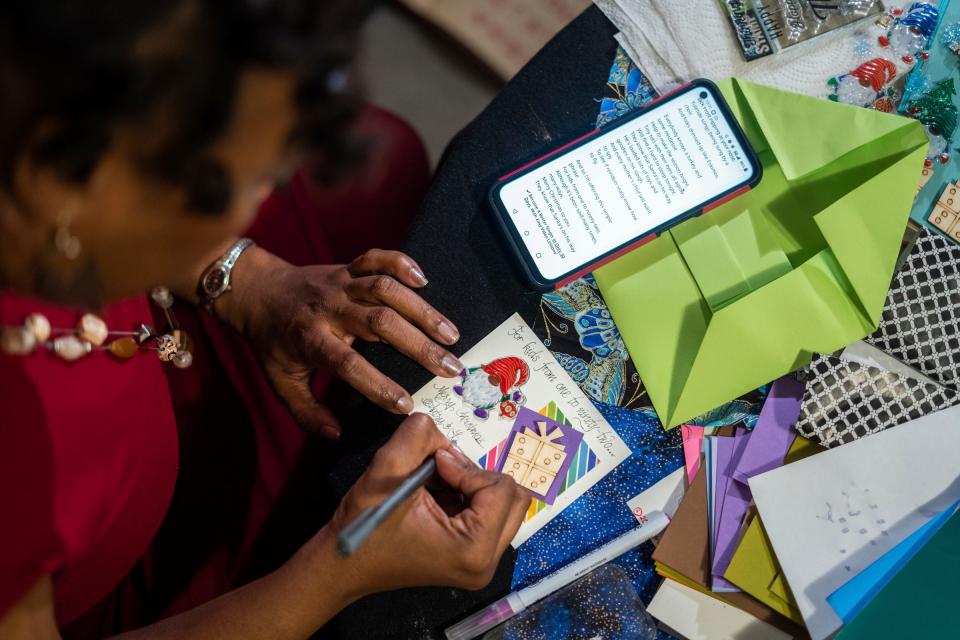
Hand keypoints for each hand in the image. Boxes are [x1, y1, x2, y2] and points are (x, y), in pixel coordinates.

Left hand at [223, 247, 463, 438]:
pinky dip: (401, 263)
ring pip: (386, 290)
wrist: (258, 291)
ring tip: (451, 334)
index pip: (348, 364)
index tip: (406, 405)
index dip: (378, 385)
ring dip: (422, 310)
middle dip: (418, 346)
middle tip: (451, 368)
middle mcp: (329, 308)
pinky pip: (376, 258)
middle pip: (379, 323)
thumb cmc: (274, 342)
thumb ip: (306, 412)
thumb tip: (336, 434)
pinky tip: (424, 280)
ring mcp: (340, 284)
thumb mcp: (280, 382)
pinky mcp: (347, 267)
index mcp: (310, 339)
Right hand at [326, 413, 530, 593]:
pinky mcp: (473, 556)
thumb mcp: (387, 469)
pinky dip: (465, 496)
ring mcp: (481, 561)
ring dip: (470, 485)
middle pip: (514, 497)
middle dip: (476, 477)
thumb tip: (441, 430)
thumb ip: (418, 435)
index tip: (432, 466)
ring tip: (433, 486)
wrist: (344, 564)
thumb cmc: (364, 528)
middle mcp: (486, 561)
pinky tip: (434, 498)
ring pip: (502, 503)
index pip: (500, 488)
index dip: (465, 468)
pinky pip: (487, 512)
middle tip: (440, 473)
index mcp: (474, 548)